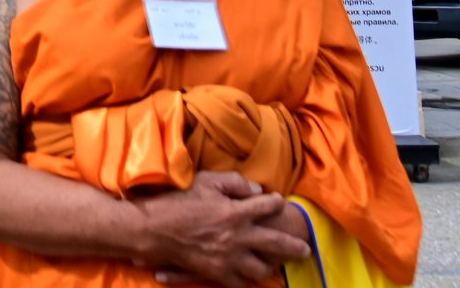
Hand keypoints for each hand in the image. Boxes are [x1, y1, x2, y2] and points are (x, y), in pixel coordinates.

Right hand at [133, 173, 310, 287]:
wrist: (154, 229)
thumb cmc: (178, 201)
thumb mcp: (206, 181)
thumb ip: (235, 183)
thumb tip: (257, 190)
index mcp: (237, 212)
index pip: (268, 207)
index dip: (276, 203)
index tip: (279, 202)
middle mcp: (238, 238)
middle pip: (276, 244)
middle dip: (294, 247)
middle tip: (305, 250)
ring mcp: (228, 259)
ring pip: (260, 270)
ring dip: (269, 266)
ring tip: (275, 265)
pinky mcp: (216, 273)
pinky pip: (239, 283)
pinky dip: (246, 281)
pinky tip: (249, 277)